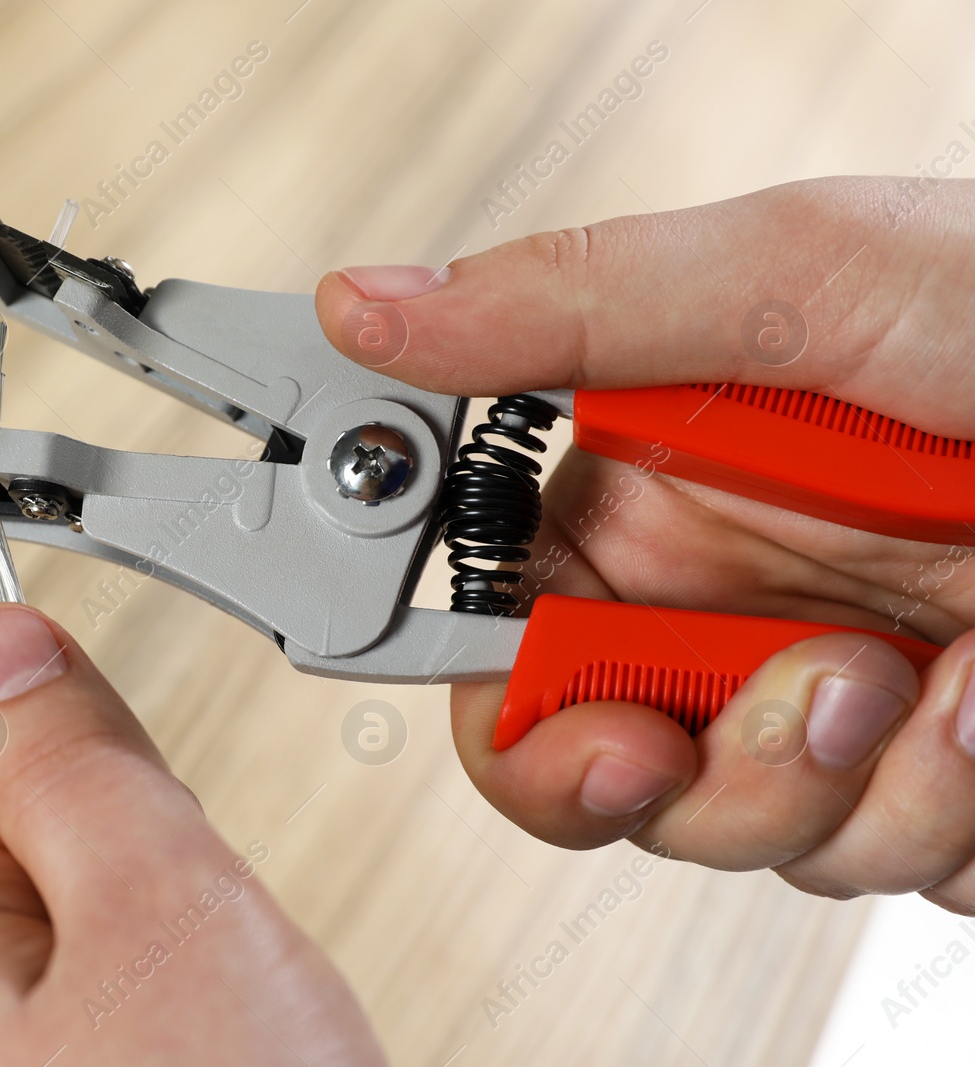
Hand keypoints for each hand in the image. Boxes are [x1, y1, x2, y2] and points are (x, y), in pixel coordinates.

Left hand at [0, 605, 386, 1065]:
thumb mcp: (156, 908)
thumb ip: (75, 761)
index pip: (1, 771)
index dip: (117, 791)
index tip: (168, 831)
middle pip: (66, 865)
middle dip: (165, 898)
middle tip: (213, 972)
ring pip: (119, 950)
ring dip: (192, 971)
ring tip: (232, 1038)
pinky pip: (137, 1022)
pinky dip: (195, 1033)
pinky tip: (228, 1066)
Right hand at [315, 176, 974, 910]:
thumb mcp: (805, 276)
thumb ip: (572, 309)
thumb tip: (373, 305)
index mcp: (647, 498)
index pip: (492, 632)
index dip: (489, 693)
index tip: (552, 709)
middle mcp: (715, 608)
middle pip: (591, 771)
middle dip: (679, 771)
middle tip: (762, 705)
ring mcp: (816, 700)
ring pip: (734, 837)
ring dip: (833, 785)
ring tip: (927, 681)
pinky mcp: (922, 777)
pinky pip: (871, 863)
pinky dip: (935, 812)